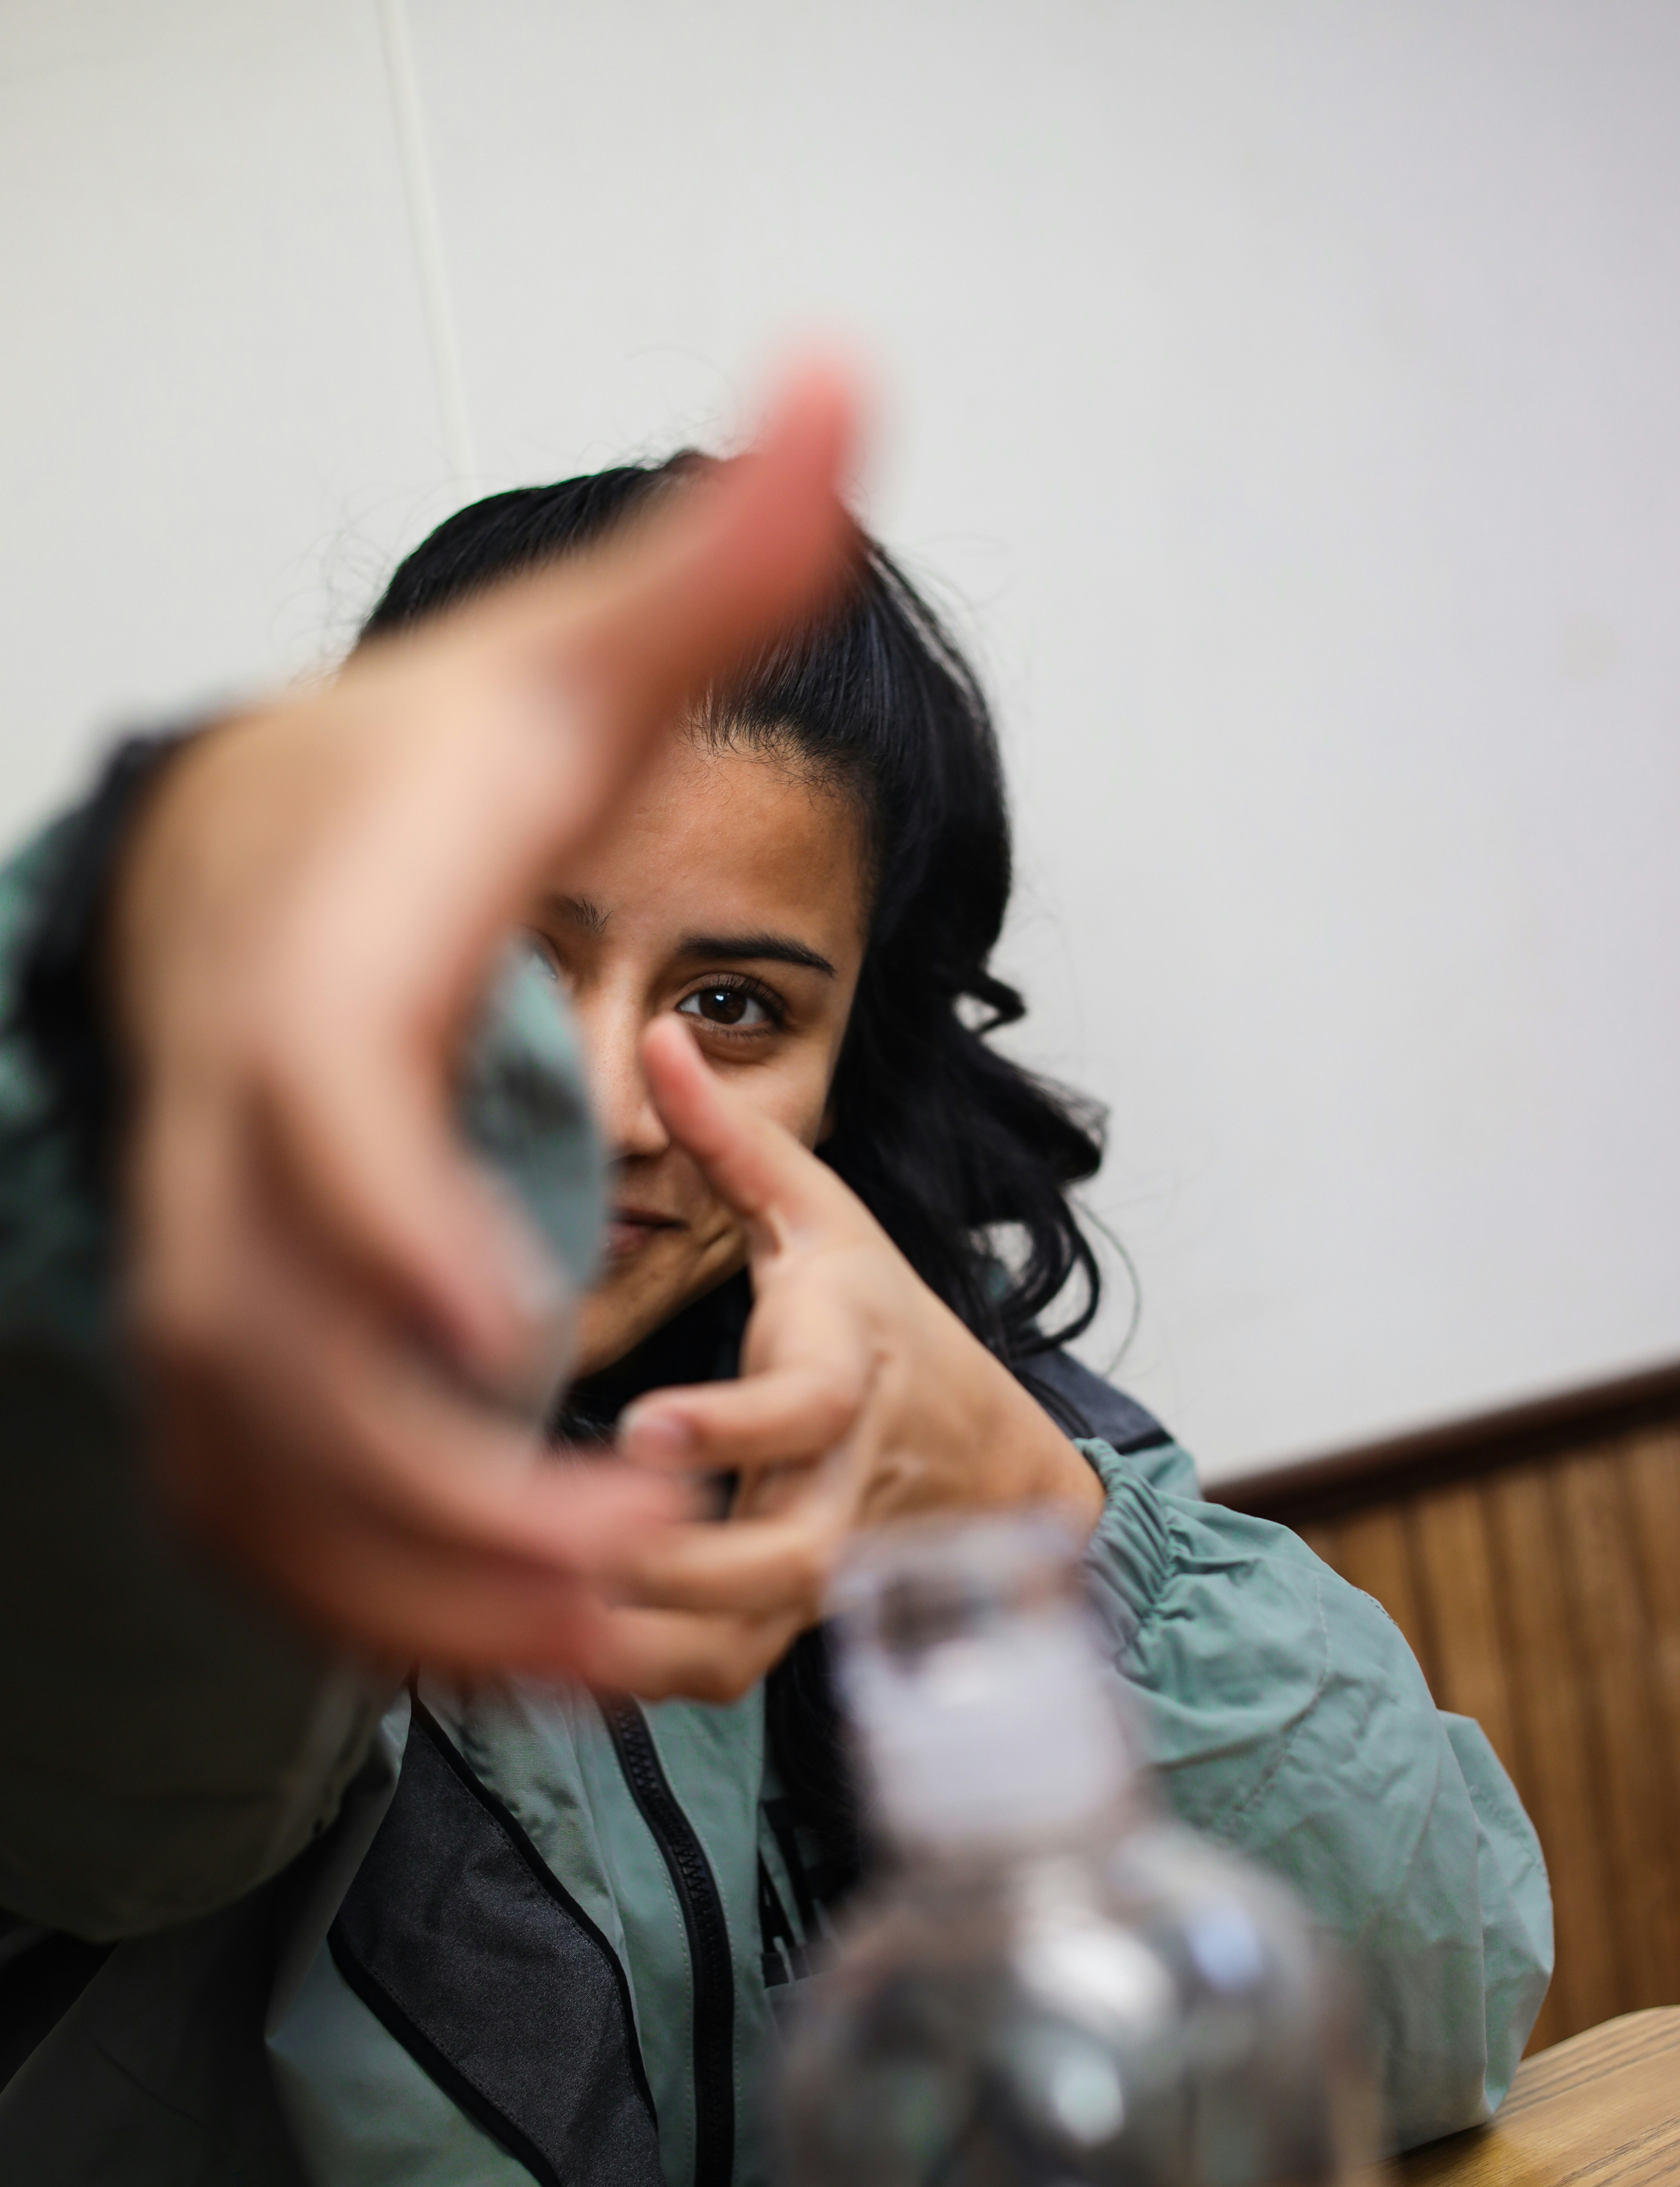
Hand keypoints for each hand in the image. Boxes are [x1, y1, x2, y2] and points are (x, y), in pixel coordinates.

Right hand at [109, 368, 860, 1674]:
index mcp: (319, 983)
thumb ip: (714, 568)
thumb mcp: (565, 668)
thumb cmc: (419, 784)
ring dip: (424, 1580)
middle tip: (627, 1556)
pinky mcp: (233, 1351)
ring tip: (608, 1645)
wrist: (251, 860)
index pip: (328, 1111)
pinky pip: (275, 1510)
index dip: (395, 1216)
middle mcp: (235, 1146)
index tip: (515, 1318)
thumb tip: (859, 376)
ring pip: (270, 1467)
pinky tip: (534, 1648)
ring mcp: (213, 1270)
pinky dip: (385, 1599)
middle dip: (437, 1476)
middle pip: (284, 1343)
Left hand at [587, 1016, 1103, 1698]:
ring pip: (741, 1641)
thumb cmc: (882, 1320)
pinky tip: (531, 1656)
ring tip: (510, 1623)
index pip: (801, 1412)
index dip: (727, 1429)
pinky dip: (636, 1678)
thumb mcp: (825, 1215)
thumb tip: (660, 1035)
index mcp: (846, 1374)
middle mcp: (840, 1486)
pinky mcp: (789, 1621)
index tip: (642, 1428)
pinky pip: (718, 1674)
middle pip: (778, 1560)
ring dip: (634, 1646)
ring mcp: (820, 1569)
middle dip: (669, 1569)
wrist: (980, 1449)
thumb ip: (734, 1138)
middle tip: (547, 1550)